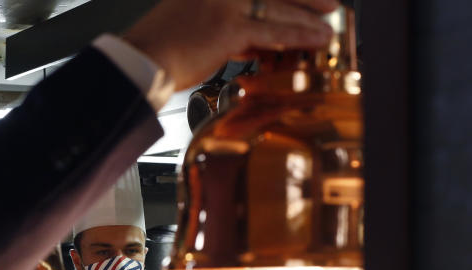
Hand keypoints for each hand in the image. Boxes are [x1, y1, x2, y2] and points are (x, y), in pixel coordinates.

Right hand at [122, 0, 338, 90]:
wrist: (141, 61)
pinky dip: (298, 36)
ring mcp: (225, 2)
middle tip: (329, 5)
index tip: (304, 0)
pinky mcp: (228, 27)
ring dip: (308, 18)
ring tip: (327, 28)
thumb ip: (230, 26)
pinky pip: (273, 31)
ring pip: (278, 6)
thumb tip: (254, 38)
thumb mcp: (198, 22)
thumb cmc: (163, 47)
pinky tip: (315, 40)